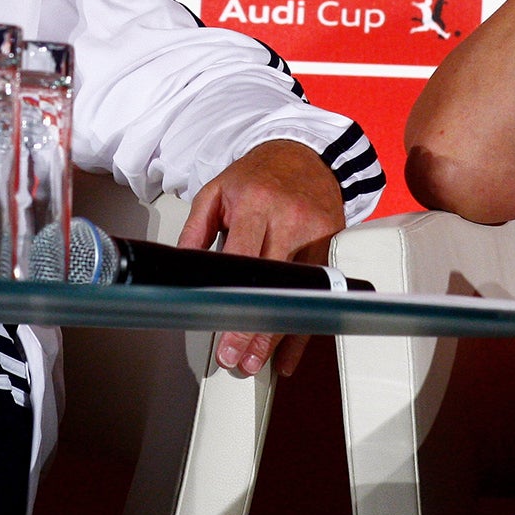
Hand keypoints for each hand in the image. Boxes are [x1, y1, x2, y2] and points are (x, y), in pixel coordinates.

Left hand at [178, 138, 345, 378]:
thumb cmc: (258, 176)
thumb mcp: (217, 191)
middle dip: (256, 328)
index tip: (221, 329)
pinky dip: (305, 325)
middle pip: (274, 285)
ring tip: (258, 360)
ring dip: (279, 334)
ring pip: (299, 294)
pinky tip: (291, 351)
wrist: (304, 154)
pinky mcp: (333, 243)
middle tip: (238, 359)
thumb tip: (181, 270)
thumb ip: (194, 230)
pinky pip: (319, 292)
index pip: (243, 260)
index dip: (233, 300)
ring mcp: (316, 232)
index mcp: (256, 203)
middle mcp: (290, 218)